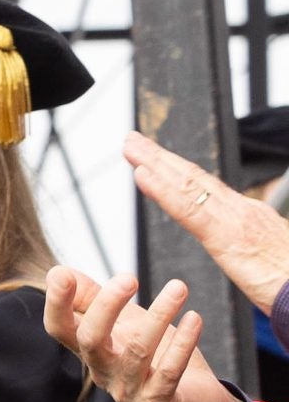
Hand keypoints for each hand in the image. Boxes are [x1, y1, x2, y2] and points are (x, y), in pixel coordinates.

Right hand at [43, 267, 247, 401]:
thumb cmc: (158, 358)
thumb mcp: (124, 323)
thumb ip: (94, 299)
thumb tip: (59, 271)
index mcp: (91, 351)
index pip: (60, 328)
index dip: (56, 303)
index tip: (61, 275)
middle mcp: (104, 372)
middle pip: (90, 339)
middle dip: (106, 306)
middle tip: (130, 278)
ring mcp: (129, 390)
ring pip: (137, 351)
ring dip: (159, 315)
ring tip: (178, 287)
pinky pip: (170, 372)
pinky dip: (183, 344)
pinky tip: (194, 318)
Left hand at [126, 131, 288, 311]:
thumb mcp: (271, 261)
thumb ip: (253, 249)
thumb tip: (246, 249)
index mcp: (250, 216)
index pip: (207, 188)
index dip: (179, 171)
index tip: (153, 158)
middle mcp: (242, 211)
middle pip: (194, 179)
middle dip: (161, 158)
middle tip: (132, 140)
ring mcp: (236, 220)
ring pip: (188, 186)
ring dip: (155, 163)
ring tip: (130, 146)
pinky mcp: (229, 238)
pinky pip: (188, 211)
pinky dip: (162, 191)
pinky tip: (142, 175)